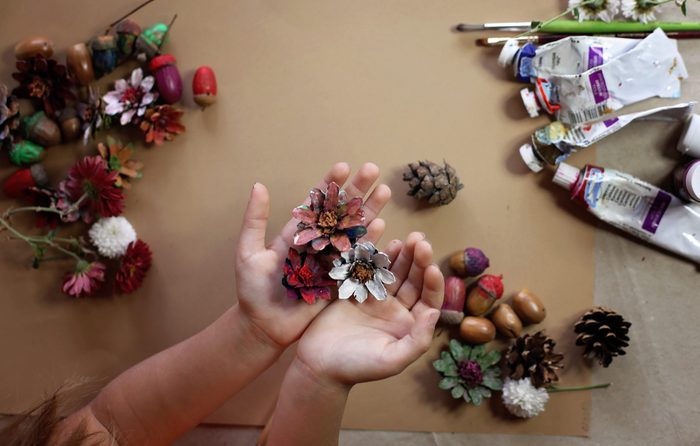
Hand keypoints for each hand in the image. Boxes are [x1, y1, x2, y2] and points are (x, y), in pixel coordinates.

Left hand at [234, 162, 390, 348]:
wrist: (263, 326)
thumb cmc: (252, 290)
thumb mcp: (248, 252)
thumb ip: (255, 220)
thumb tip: (259, 185)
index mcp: (298, 233)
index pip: (318, 203)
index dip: (330, 185)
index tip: (343, 166)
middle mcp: (318, 243)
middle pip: (341, 212)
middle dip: (357, 191)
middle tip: (373, 169)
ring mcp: (332, 260)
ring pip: (354, 231)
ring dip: (370, 210)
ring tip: (385, 190)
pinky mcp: (340, 280)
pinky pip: (358, 258)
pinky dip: (371, 242)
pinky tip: (382, 224)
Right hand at [294, 232, 443, 385]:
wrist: (318, 365)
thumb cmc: (356, 367)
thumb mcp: (392, 360)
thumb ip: (417, 340)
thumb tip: (435, 312)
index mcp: (409, 326)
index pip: (429, 300)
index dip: (432, 282)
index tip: (430, 266)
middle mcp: (396, 310)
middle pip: (413, 280)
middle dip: (419, 260)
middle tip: (420, 240)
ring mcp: (376, 298)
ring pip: (394, 271)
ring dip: (402, 254)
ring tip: (408, 238)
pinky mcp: (355, 290)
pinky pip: (370, 269)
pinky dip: (377, 257)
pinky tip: (384, 243)